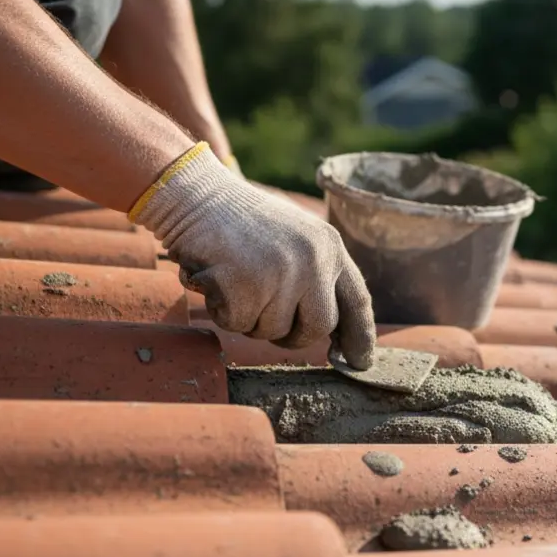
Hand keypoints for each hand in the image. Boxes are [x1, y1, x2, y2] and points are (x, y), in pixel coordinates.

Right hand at [131, 143, 375, 368]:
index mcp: (330, 246)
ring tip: (235, 280)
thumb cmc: (239, 221)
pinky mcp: (249, 284)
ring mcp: (283, 272)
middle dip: (292, 335)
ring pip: (273, 330)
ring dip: (249, 318)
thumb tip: (332, 330)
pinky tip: (216, 280)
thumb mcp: (295, 238)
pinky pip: (239, 324)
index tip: (360, 362)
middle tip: (265, 317)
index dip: (360, 336)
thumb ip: (316, 274)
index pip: (357, 301)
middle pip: (318, 328)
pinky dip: (222, 311)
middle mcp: (315, 259)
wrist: (195, 194)